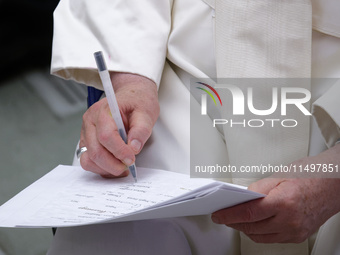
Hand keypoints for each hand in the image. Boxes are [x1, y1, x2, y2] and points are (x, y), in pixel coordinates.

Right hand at [79, 73, 159, 177]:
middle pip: (95, 151)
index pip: (106, 136)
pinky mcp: (87, 140)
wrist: (131, 95)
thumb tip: (134, 148)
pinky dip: (101, 167)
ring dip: (106, 169)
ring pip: (88, 159)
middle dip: (113, 165)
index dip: (119, 152)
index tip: (132, 159)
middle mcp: (90, 121)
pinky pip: (88, 160)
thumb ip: (141, 130)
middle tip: (128, 166)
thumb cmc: (138, 102)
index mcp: (104, 111)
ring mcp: (86, 131)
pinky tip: (114, 164)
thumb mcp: (146, 112)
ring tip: (122, 167)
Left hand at [211, 144, 339, 242]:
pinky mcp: (297, 236)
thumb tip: (241, 198)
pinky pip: (271, 239)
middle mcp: (290, 221)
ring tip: (236, 218)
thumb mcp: (279, 175)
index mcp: (284, 202)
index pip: (248, 213)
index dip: (229, 215)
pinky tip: (254, 223)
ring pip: (259, 236)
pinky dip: (258, 232)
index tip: (218, 215)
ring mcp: (295, 231)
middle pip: (251, 227)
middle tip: (224, 214)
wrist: (334, 185)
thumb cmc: (311, 176)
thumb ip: (258, 189)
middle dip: (233, 221)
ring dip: (245, 228)